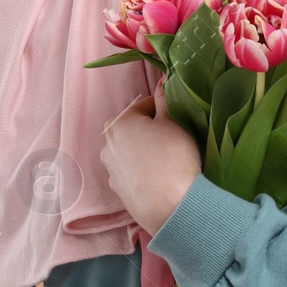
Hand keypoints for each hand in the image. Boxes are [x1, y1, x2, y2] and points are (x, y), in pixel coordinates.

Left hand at [100, 77, 200, 234]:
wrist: (171, 207)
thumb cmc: (173, 158)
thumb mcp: (173, 122)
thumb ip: (165, 99)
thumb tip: (162, 79)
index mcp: (118, 123)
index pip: (144, 105)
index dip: (164, 108)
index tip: (178, 117)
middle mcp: (107, 144)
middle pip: (134, 127)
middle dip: (151, 128)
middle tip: (174, 137)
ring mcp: (110, 169)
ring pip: (131, 150)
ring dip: (145, 149)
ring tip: (167, 158)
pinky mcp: (118, 190)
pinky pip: (131, 171)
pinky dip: (142, 169)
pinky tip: (159, 176)